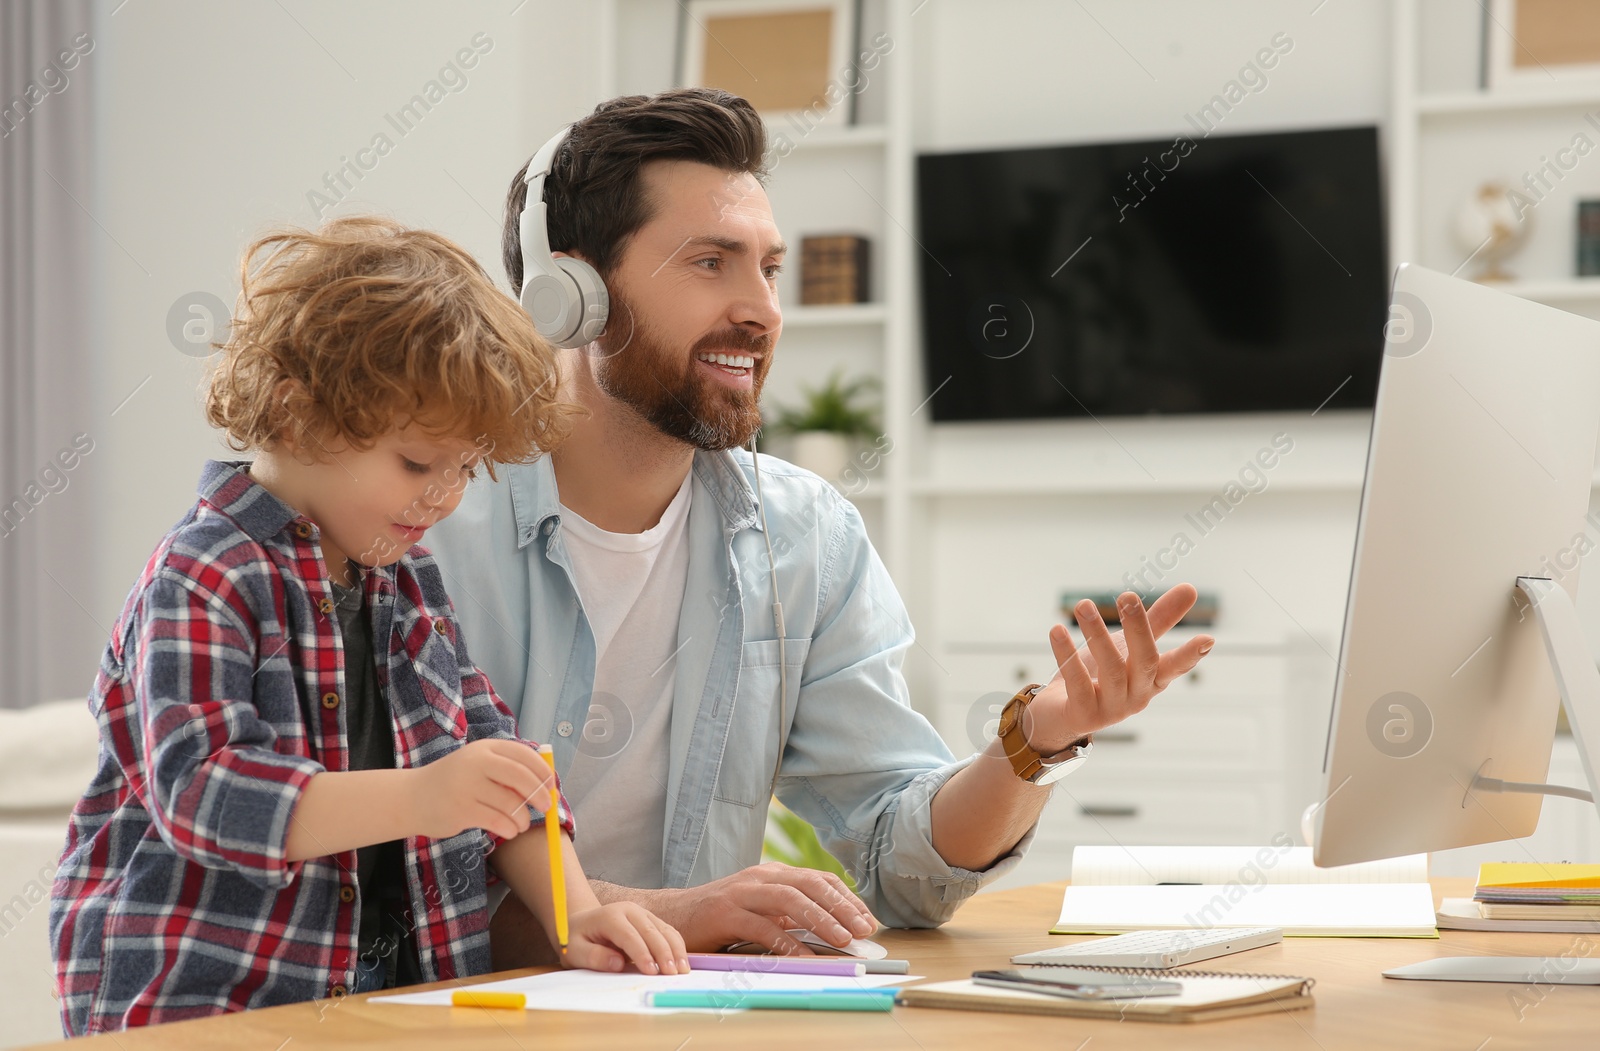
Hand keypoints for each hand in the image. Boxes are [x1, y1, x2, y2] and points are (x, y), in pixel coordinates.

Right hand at [406, 739, 554, 840]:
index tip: (552, 785)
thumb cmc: (455, 783)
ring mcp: (467, 786)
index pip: (524, 755)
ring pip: (511, 803)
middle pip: (521, 776)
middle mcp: (476, 763)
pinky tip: (509, 831)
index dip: (543, 771)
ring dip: (523, 818)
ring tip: (521, 824)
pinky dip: (510, 829)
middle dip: (540, 794)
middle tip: (548, 807)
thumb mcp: (479, 767)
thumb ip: (509, 772)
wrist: (411, 798)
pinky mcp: (461, 810)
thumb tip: (549, 787)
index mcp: (485, 748)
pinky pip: (498, 821)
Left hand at [563, 901, 688, 974]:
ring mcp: (642, 913)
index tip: (651, 971)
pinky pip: (667, 932)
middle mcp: (629, 910)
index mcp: (610, 916)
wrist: (581, 923)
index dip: (642, 953)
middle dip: (664, 953)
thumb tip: (617, 963)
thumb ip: (593, 957)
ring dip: (675, 949)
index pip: (630, 935)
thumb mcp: (575, 951)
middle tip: (673, 974)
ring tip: (682, 970)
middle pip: (651, 931)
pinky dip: (676, 946)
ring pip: (664, 930)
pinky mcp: (650, 920)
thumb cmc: (577, 940)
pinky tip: (681, 961)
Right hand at [645, 862, 877, 953]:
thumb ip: (789, 915)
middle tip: (863, 929)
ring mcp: (742, 892)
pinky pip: (763, 926)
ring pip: (790, 899)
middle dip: (841, 906)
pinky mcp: (725, 912)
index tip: (867, 919)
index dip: (847, 898)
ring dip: (821, 919)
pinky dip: (787, 942)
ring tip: (842, 939)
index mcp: (772, 873)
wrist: (672, 915)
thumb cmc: (721, 917)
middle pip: (809, 884)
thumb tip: (832, 930)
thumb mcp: (760, 909)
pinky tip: (805, 956)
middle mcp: (760, 876)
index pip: (819, 879)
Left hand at [1022, 583, 1214, 754]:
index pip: (1174, 666)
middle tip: (1127, 595)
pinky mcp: (1083, 715)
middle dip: (1138, 628)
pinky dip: (1065, 654)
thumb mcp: (1128, 646)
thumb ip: (1158, 620)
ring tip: (1083, 605)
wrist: (1057, 716)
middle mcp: (1136, 696)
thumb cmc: (1099, 675)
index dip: (1189, 655)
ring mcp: (1111, 709)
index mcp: (1151, 679)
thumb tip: (1192, 588)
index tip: (1208, 640)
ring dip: (1096, 634)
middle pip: (1145, 661)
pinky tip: (1057, 630)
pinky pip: (1076, 681)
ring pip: (1110, 669)